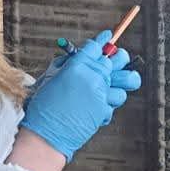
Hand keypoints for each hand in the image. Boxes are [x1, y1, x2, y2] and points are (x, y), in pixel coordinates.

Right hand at [20, 31, 142, 159]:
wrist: (46, 134)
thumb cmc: (43, 107)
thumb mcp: (51, 78)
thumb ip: (68, 65)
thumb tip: (79, 57)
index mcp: (76, 66)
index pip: (96, 47)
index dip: (103, 41)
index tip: (109, 36)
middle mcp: (92, 77)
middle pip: (119, 59)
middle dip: (119, 58)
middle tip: (116, 60)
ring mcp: (101, 94)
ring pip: (126, 82)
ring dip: (118, 84)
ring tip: (108, 88)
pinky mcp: (105, 110)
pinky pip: (115, 103)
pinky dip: (107, 105)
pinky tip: (96, 106)